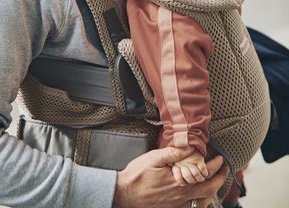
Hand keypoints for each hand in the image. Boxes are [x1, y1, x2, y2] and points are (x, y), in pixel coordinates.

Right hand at [112, 147, 227, 207]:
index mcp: (179, 182)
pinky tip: (200, 198)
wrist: (124, 195)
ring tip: (215, 183)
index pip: (204, 174)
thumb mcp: (154, 158)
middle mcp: (181, 196)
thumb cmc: (137, 175)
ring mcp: (177, 206)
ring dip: (212, 192)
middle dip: (219, 179)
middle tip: (224, 169)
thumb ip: (173, 152)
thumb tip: (190, 146)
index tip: (220, 158)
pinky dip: (200, 203)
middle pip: (208, 190)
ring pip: (202, 202)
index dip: (215, 166)